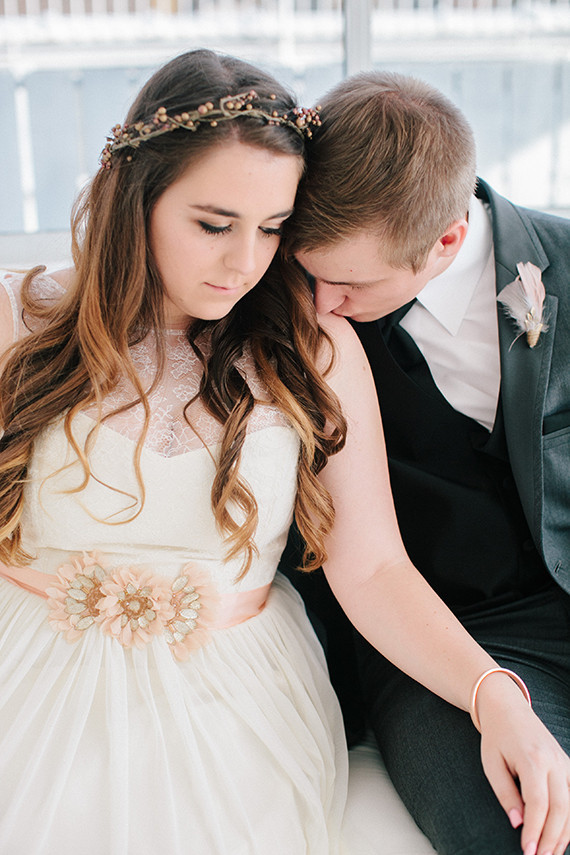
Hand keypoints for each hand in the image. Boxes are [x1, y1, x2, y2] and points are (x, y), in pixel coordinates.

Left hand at [477, 674, 569, 854]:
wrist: (509, 709)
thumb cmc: (497, 737)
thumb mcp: (491, 763)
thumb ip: (505, 793)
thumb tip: (518, 823)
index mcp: (533, 759)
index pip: (538, 803)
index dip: (535, 830)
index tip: (527, 851)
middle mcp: (554, 761)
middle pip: (560, 809)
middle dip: (551, 839)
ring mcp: (565, 762)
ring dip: (564, 834)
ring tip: (550, 853)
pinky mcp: (568, 765)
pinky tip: (562, 836)